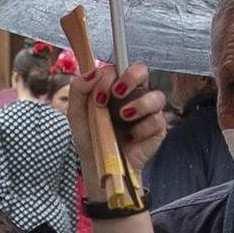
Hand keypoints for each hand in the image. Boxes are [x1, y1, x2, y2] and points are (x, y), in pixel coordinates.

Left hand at [68, 60, 167, 192]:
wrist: (98, 165)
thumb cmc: (89, 136)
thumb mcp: (76, 112)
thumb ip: (79, 89)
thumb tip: (94, 72)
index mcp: (114, 86)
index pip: (118, 68)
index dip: (109, 77)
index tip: (98, 97)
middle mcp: (134, 94)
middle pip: (142, 70)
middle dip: (131, 77)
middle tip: (117, 93)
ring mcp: (147, 111)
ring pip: (157, 96)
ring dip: (140, 104)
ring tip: (124, 116)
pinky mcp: (156, 129)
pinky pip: (157, 121)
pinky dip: (141, 129)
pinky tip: (130, 138)